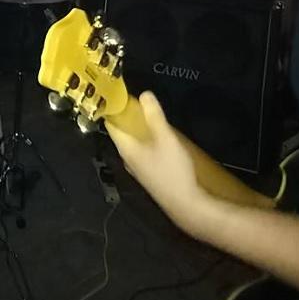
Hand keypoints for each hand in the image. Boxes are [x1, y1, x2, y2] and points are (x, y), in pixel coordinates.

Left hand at [106, 92, 212, 235]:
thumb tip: (144, 94)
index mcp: (125, 148)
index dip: (113, 109)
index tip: (120, 96)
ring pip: (133, 146)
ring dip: (139, 133)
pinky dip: (147, 145)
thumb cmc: (173, 170)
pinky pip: (143, 155)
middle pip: (122, 134)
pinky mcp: (149, 177)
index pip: (111, 124)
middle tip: (139, 105)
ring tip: (151, 120)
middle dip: (129, 119)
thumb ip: (154, 116)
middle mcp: (127, 160)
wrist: (187, 206)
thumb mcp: (166, 138)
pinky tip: (161, 143)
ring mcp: (138, 170)